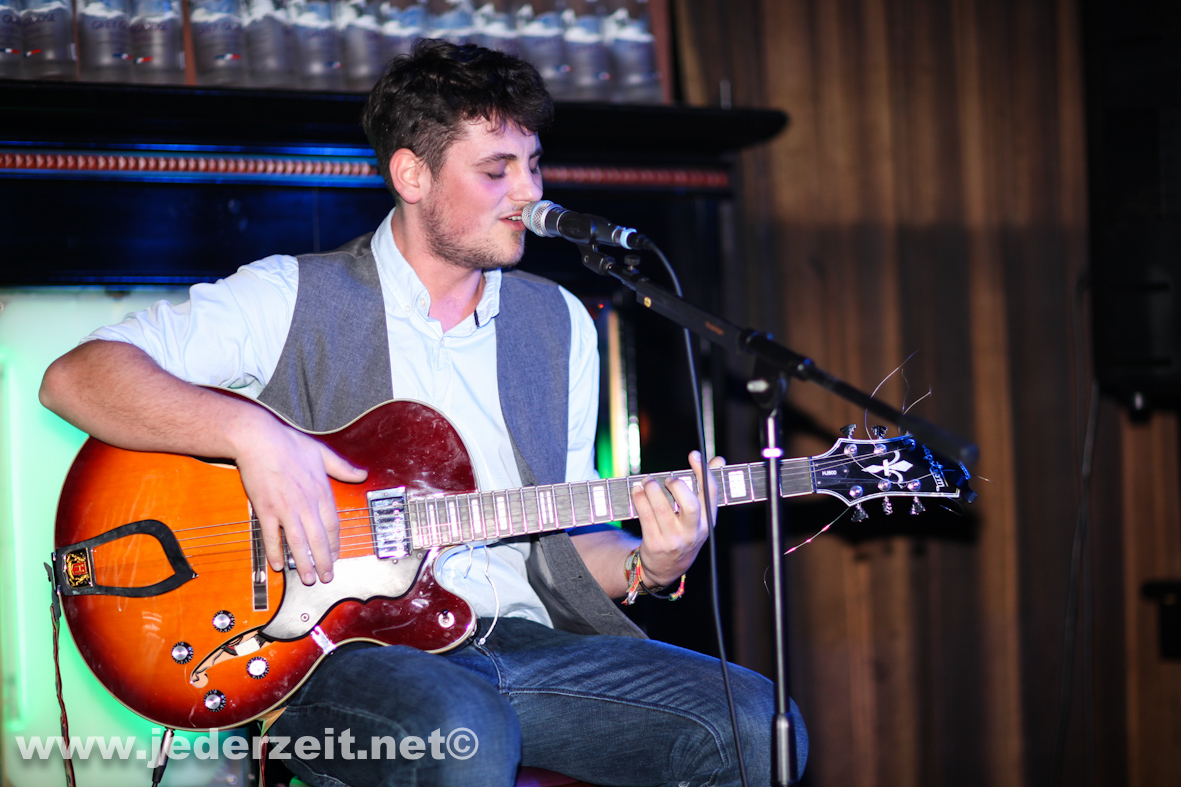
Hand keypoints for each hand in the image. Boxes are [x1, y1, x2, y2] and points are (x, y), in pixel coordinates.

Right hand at [232, 413, 366, 585]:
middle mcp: (306, 503)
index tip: (335, 557)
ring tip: (309, 579)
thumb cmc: (289, 443)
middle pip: (319, 539)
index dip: (335, 545)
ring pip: (298, 543)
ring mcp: (285, 508)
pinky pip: (271, 536)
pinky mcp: (265, 509)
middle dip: (324, 562)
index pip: (333, 525)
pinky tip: (278, 565)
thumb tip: (362, 474)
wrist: (259, 439)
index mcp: (321, 491)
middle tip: (326, 578)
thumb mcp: (322, 453)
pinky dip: (275, 552)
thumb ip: (343, 467)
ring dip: (304, 563)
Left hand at [629, 451, 723, 588]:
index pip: (710, 494)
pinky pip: (645, 517)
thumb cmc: (683, 533)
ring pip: (662, 509)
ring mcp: (674, 539)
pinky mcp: (655, 544)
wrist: (666, 568)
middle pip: (690, 505)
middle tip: (668, 480)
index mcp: (707, 522)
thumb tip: (718, 460)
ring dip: (652, 490)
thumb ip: (706, 489)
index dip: (703, 472)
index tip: (694, 455)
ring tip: (647, 481)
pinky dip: (639, 499)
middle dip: (677, 486)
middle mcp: (693, 532)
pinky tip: (637, 491)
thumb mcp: (699, 517)